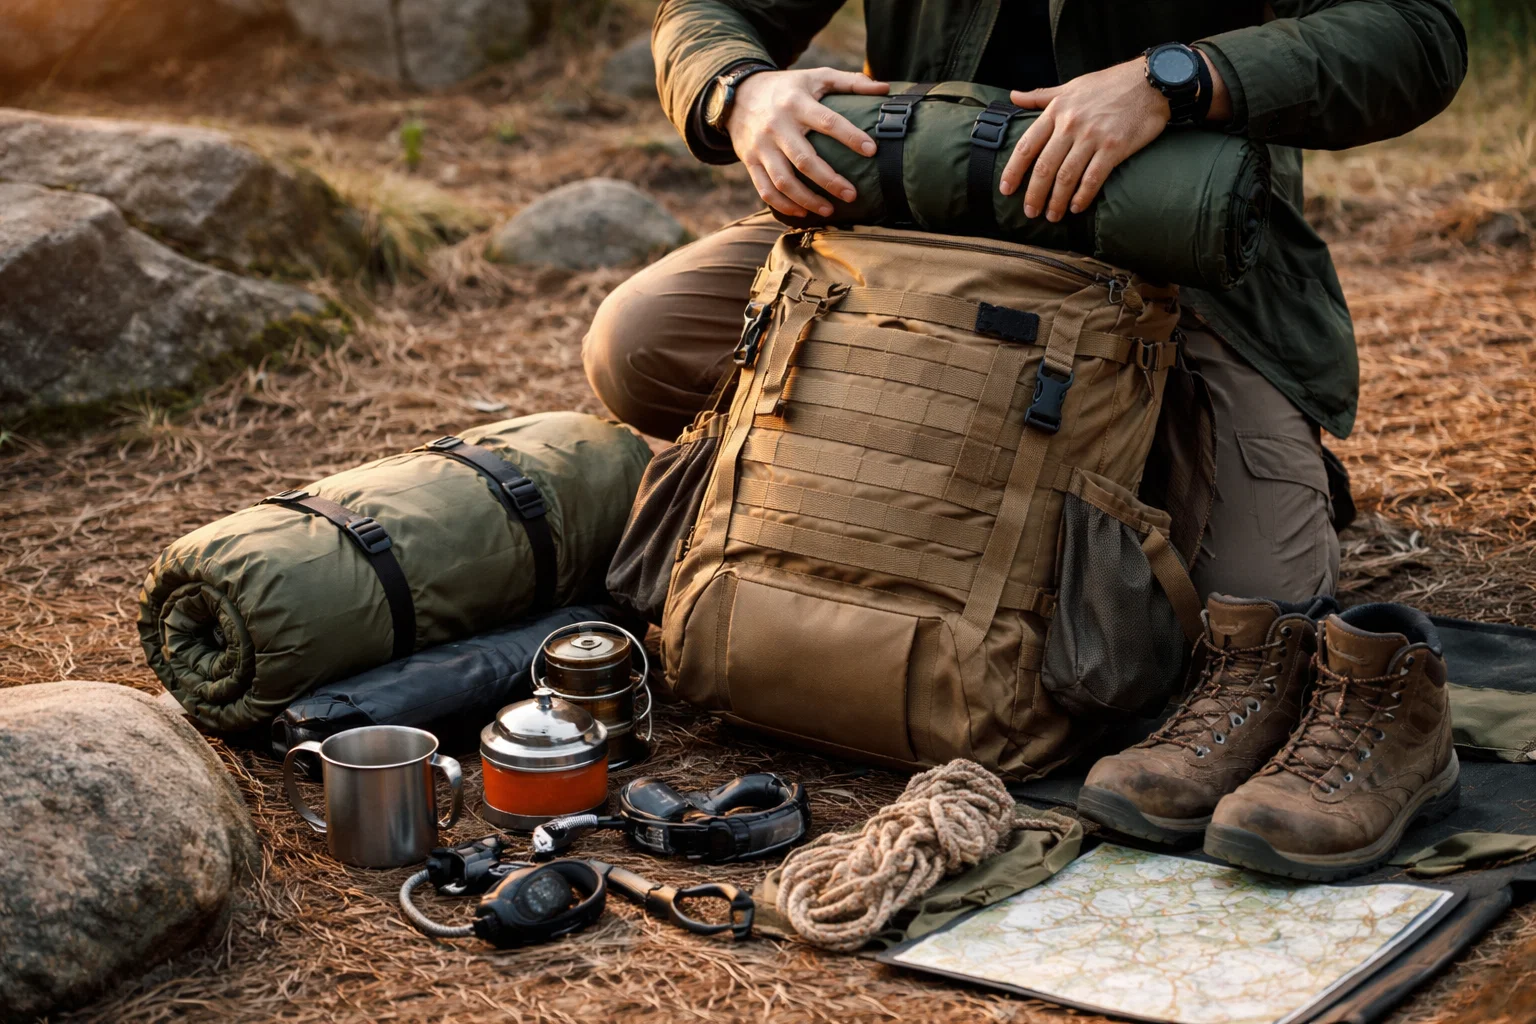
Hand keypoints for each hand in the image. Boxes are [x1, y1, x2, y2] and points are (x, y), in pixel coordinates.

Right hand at [726, 68, 888, 217]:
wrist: (738, 94)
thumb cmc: (788, 88)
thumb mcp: (816, 77)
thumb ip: (850, 82)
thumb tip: (884, 88)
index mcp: (797, 103)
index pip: (827, 121)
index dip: (850, 136)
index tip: (872, 150)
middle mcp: (777, 125)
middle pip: (805, 159)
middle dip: (830, 180)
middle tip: (853, 194)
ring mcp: (762, 146)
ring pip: (783, 180)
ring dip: (807, 199)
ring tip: (830, 210)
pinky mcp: (750, 161)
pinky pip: (765, 189)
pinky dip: (783, 205)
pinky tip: (802, 211)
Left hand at [1000, 52, 1228, 221]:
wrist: (1151, 80)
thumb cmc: (1110, 84)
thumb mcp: (1072, 85)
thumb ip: (1041, 95)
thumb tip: (1013, 96)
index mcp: (1057, 111)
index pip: (1027, 145)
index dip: (1014, 170)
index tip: (1006, 190)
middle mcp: (1071, 125)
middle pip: (1044, 167)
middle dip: (1034, 194)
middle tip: (1030, 212)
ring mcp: (1092, 137)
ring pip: (1066, 176)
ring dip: (1056, 201)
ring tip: (1052, 216)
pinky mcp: (1114, 147)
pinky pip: (1093, 178)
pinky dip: (1082, 196)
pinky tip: (1076, 208)